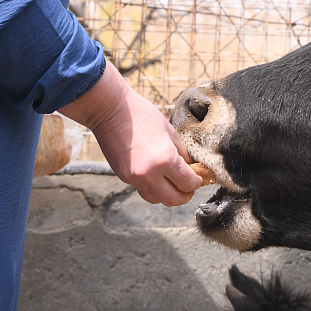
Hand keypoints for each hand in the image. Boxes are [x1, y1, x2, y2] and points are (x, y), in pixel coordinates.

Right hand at [59, 61, 202, 205]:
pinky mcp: (123, 176)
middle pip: (173, 199)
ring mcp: (134, 177)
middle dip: (185, 196)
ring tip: (173, 184)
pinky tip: (156, 176)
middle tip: (190, 187)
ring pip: (156, 199)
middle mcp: (149, 174)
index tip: (199, 178)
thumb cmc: (142, 115)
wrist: (110, 111)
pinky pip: (142, 189)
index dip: (197, 182)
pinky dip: (152, 188)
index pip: (187, 183)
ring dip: (167, 195)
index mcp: (165, 159)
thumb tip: (190, 168)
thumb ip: (181, 153)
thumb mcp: (169, 131)